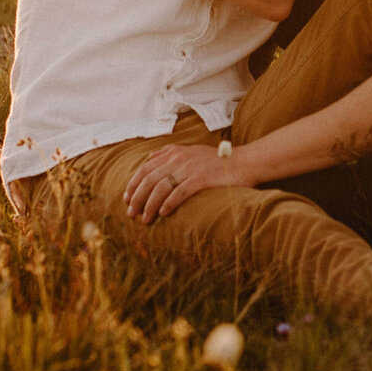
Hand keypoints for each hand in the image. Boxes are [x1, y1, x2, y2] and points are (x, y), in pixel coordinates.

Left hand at [123, 140, 253, 223]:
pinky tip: (163, 214)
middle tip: (131, 213)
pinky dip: (168, 204)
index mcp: (174, 152)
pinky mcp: (201, 179)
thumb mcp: (191, 151)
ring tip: (144, 219)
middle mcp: (179, 158)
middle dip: (137, 198)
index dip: (133, 184)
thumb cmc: (218, 161)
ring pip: (160, 188)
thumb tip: (149, 159)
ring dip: (149, 205)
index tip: (126, 198)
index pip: (145, 168)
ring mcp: (190, 168)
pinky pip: (179, 193)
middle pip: (149, 179)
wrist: (245, 163)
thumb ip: (171, 154)